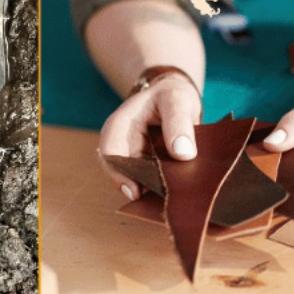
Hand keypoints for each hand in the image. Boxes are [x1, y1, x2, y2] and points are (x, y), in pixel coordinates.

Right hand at [98, 73, 200, 200]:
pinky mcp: (148, 166)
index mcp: (120, 125)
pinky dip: (161, 188)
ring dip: (152, 190)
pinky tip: (175, 194)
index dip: (119, 174)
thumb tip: (183, 154)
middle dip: (140, 187)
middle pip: (122, 173)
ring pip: (137, 181)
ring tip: (171, 198)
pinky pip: (151, 181)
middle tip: (162, 199)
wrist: (175, 95)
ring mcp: (134, 157)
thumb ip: (179, 123)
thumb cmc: (171, 94)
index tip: (136, 192)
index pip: (110, 153)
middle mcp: (122, 144)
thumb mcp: (176, 100)